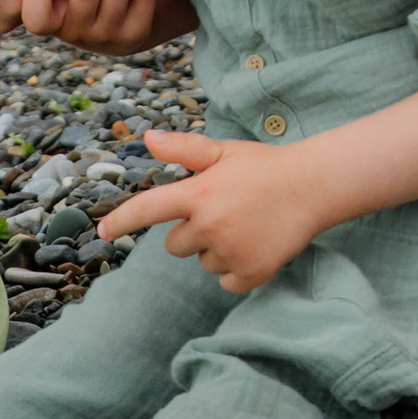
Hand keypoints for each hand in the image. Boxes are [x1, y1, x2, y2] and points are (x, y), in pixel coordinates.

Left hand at [98, 128, 324, 290]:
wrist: (314, 187)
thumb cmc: (264, 167)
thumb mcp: (223, 152)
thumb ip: (185, 148)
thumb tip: (147, 139)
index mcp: (199, 194)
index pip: (148, 210)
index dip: (121, 221)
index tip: (103, 232)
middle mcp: (210, 226)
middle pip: (174, 245)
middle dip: (190, 232)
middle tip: (223, 213)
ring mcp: (230, 252)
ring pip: (202, 262)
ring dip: (216, 249)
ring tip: (245, 225)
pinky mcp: (250, 273)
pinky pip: (226, 280)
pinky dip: (236, 269)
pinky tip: (255, 244)